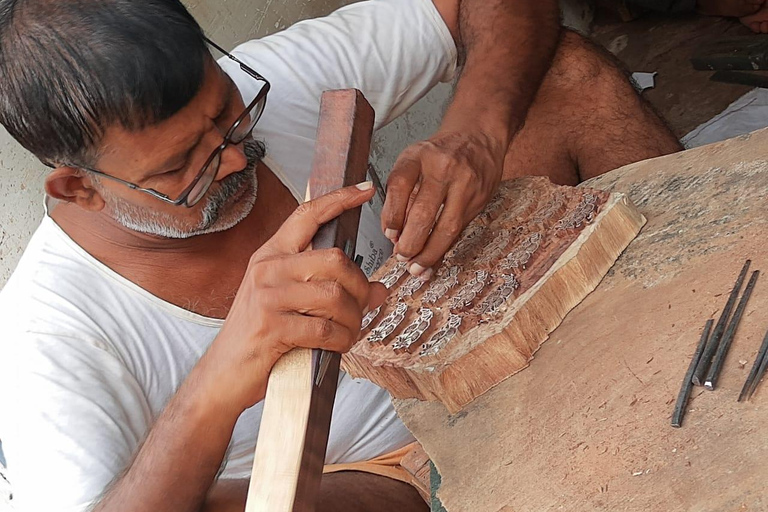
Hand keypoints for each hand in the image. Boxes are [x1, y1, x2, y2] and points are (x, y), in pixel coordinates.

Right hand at [204, 183, 387, 411]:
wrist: (222, 375)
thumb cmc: (259, 337)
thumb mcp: (291, 304)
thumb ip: (331, 290)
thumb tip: (379, 290)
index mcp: (270, 255)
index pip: (307, 214)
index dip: (339, 199)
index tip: (366, 189)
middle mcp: (267, 269)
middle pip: (335, 259)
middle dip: (360, 286)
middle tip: (363, 305)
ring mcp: (267, 297)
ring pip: (334, 295)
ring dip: (353, 319)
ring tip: (349, 332)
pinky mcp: (272, 328)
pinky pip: (325, 329)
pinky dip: (341, 341)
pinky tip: (338, 346)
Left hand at [381, 130, 505, 276]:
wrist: (478, 137)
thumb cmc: (440, 153)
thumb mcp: (414, 161)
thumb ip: (402, 195)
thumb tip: (395, 236)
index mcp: (418, 156)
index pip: (399, 186)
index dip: (391, 216)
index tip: (389, 234)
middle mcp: (442, 167)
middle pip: (423, 212)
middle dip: (410, 242)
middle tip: (402, 256)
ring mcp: (465, 183)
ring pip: (446, 227)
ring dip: (429, 252)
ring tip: (417, 266)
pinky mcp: (479, 198)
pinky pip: (459, 230)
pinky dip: (444, 248)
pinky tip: (435, 258)